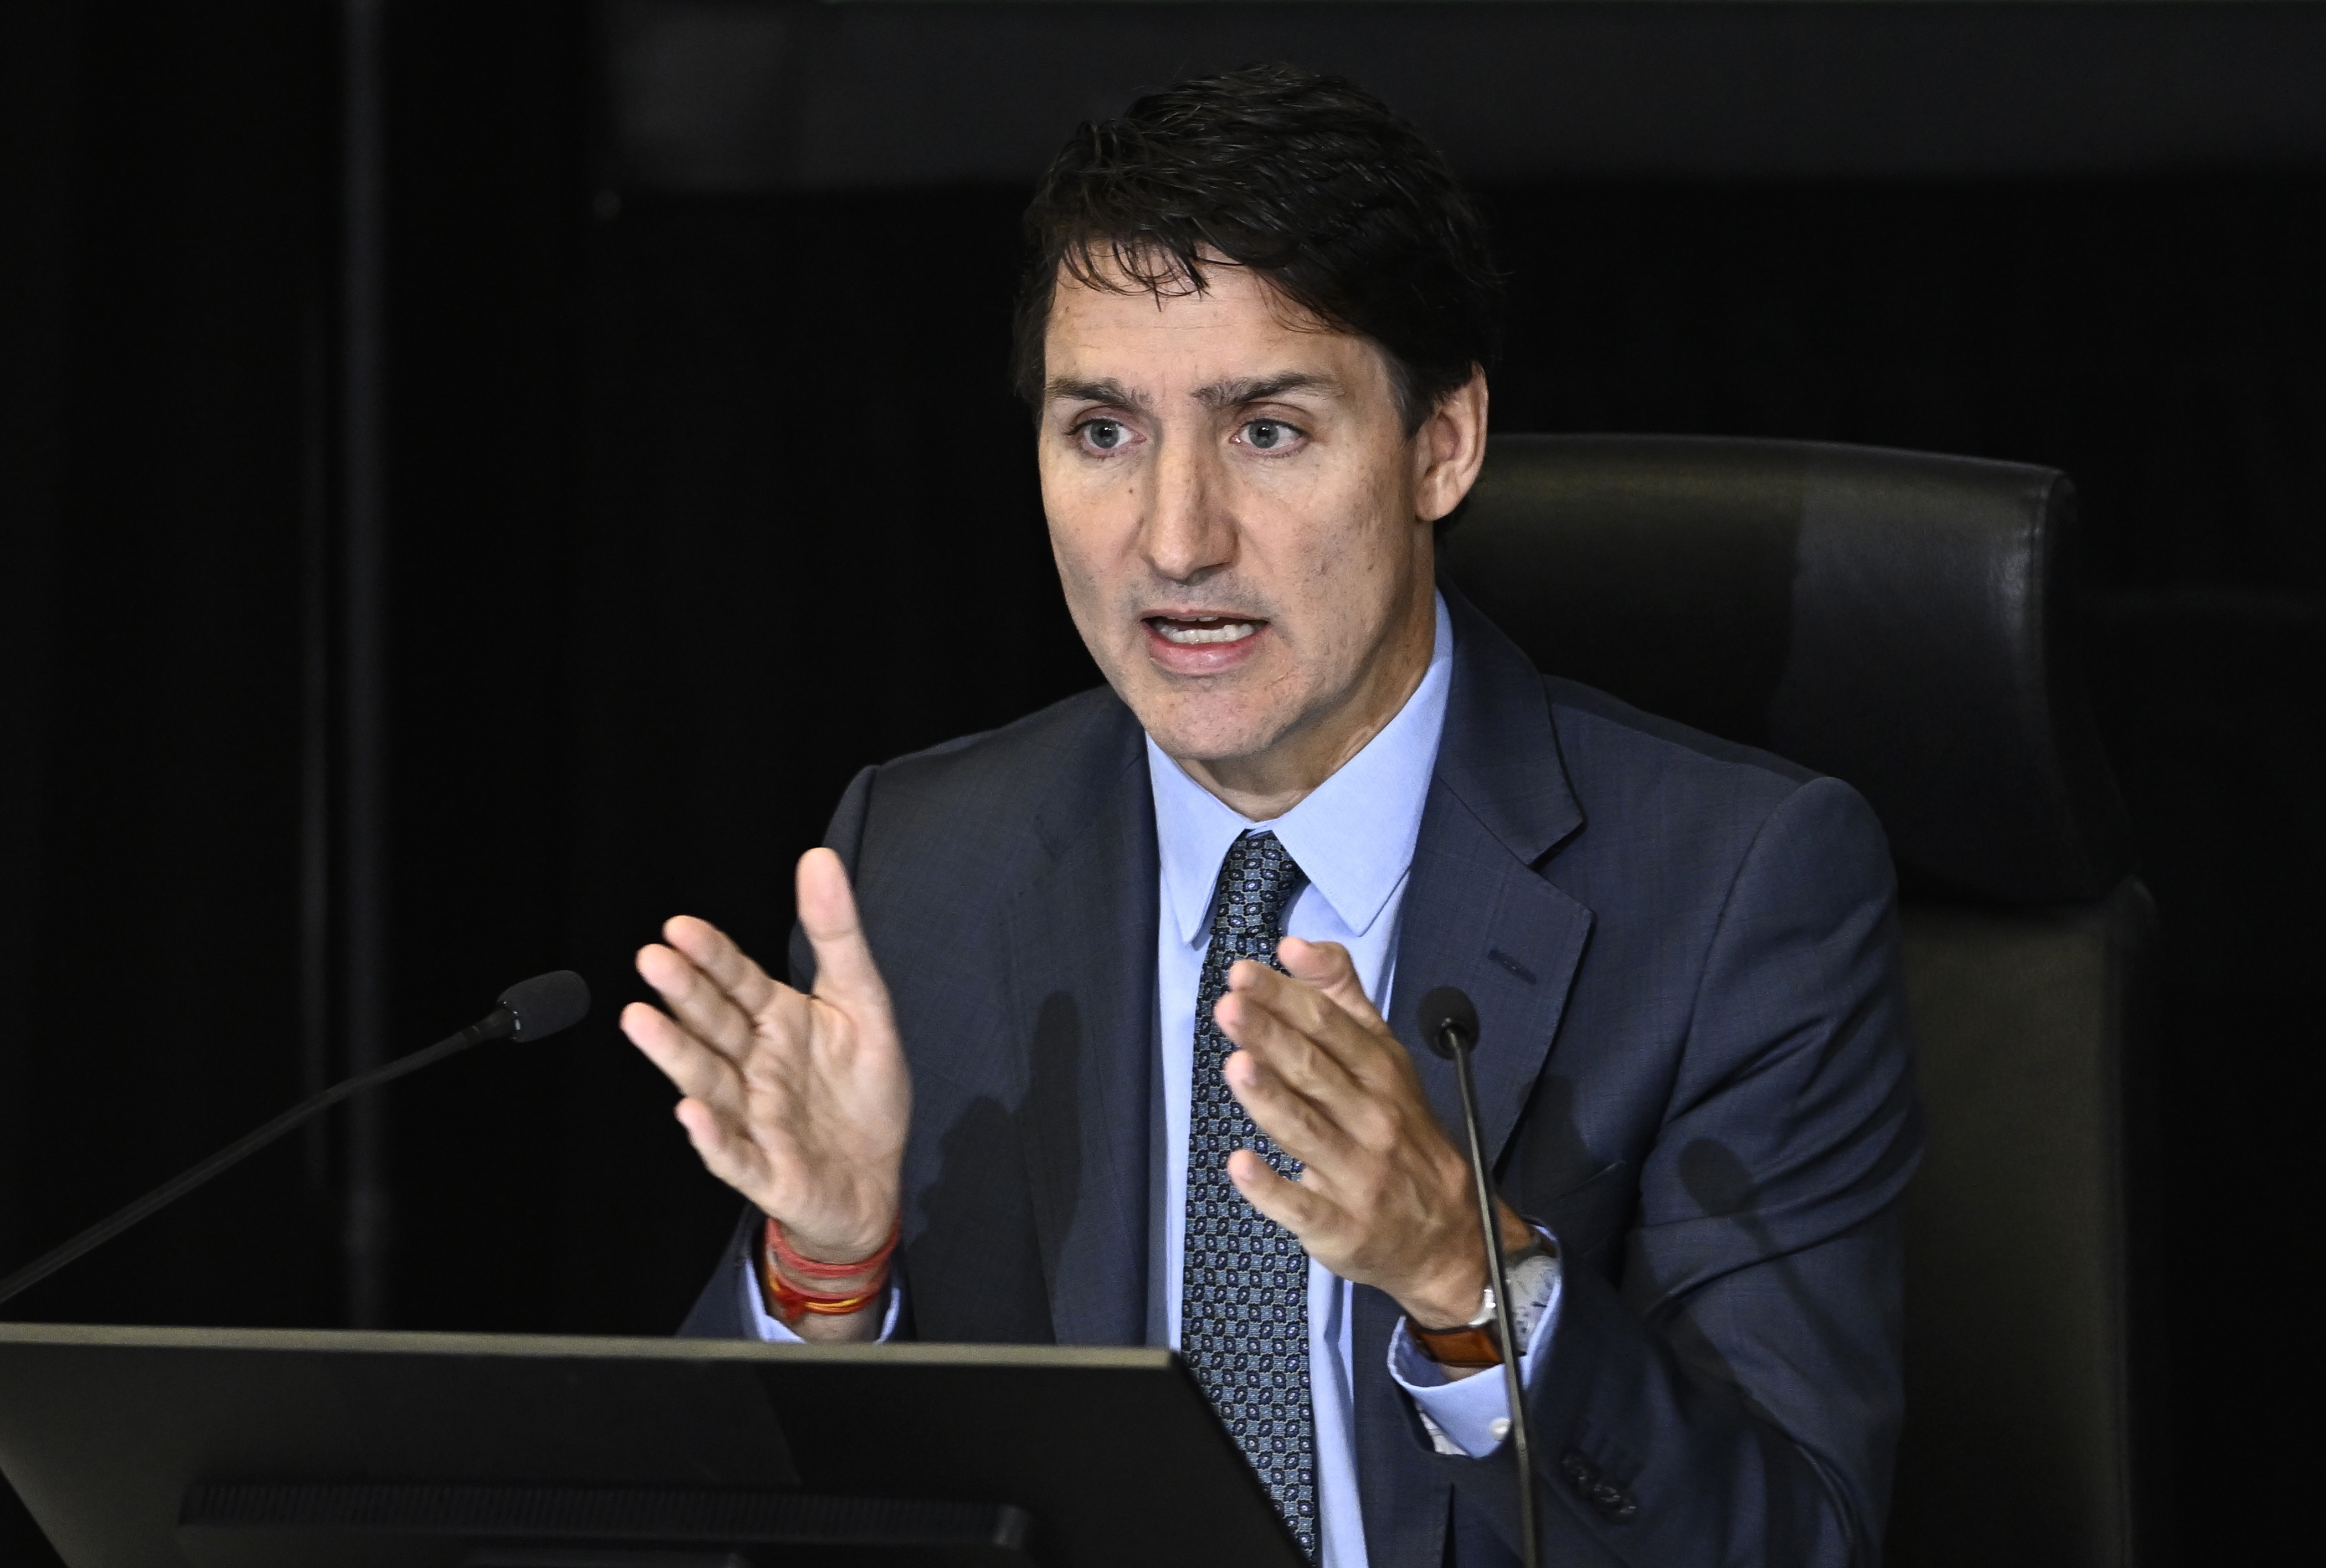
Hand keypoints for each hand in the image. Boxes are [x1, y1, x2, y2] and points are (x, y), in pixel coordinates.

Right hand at [621, 849, 909, 1330]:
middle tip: (652, 960)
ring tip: (641, 1020)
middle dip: (684, 994)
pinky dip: (712, 1137)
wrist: (875, 1181)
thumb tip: (819, 860)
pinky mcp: (766, 1170)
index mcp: (777, 1023)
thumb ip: (837, 934)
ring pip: (708, 1082)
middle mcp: (756, 1066)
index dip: (711, 956)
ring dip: (675, 1053)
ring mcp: (755, 1119)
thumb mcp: (863, 1002)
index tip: (680, 927)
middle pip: (714, 1025)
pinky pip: (734, 1155)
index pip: (737, 982)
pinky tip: (691, 1114)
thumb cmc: (861, 1094)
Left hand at [1212, 938, 1531, 1331]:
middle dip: (1272, 1036)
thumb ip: (1342, 998)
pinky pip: (1303, 1206)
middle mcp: (1372, 1119)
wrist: (1451, 1234)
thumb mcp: (1385, 1058)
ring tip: (1235, 1066)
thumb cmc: (1403, 1134)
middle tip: (1230, 1008)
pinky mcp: (1340, 1226)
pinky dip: (1272, 1187)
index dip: (1287, 998)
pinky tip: (1240, 1164)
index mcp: (1381, 1073)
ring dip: (1271, 1098)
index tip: (1245, 974)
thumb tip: (1297, 946)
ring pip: (1308, 1131)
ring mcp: (1358, 1175)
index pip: (1331, 1027)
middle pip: (1316, 1071)